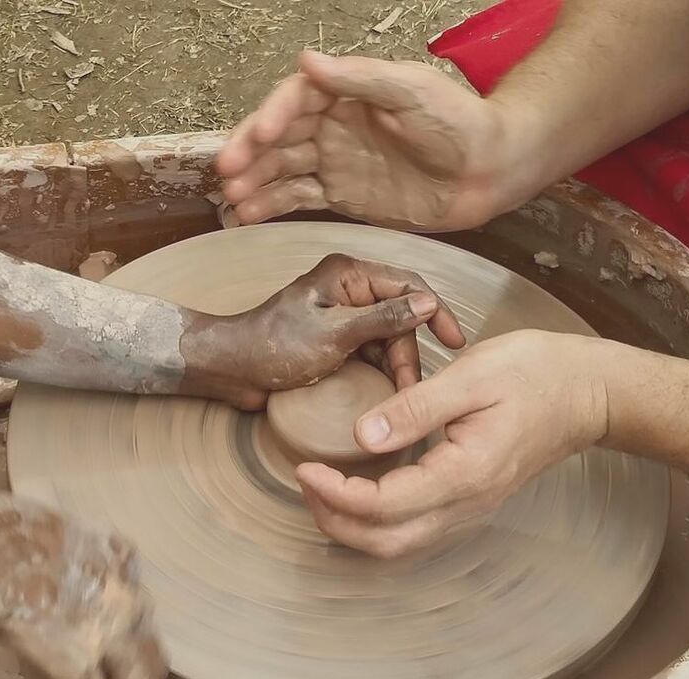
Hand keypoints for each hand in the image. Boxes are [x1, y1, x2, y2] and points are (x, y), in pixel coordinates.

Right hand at [0, 492, 167, 678]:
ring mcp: (108, 639)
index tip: (127, 645)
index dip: (136, 633)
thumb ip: (99, 551)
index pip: (145, 611)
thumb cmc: (25, 532)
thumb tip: (90, 563)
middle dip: (147, 678)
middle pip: (155, 655)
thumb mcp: (80, 528)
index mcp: (126, 571)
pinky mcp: (79, 668)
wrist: (1, 555)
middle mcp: (128, 606)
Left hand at [190, 253, 464, 408]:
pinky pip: (369, 351)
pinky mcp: (335, 339)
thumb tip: (427, 303)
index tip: (455, 341)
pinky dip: (379, 369)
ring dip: (396, 364)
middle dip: (409, 351)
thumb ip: (383, 318)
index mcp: (349, 275)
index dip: (435, 312)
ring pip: (387, 337)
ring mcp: (342, 315)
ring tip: (401, 395)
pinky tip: (386, 391)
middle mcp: (349, 289)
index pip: (409, 285)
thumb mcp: (335, 334)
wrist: (233, 369)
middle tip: (412, 387)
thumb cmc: (274, 346)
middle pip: (399, 316)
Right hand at [217, 51, 519, 230]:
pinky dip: (274, 206)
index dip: (273, 116)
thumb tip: (306, 61)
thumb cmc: (457, 123)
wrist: (485, 172)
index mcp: (346, 94)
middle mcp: (333, 126)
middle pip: (280, 137)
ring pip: (283, 171)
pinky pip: (300, 199)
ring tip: (231, 199)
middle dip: (251, 154)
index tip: (261, 136)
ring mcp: (335, 162)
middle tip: (227, 171)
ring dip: (255, 183)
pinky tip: (249, 214)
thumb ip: (357, 79)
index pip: (296, 100)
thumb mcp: (409, 90)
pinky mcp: (341, 196)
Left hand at [296, 331, 609, 557]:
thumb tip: (360, 436)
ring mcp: (470, 508)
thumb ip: (414, 408)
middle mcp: (466, 504)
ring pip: (399, 544)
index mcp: (464, 473)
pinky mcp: (469, 500)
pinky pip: (415, 529)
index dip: (335, 493)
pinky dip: (377, 522)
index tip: (306, 468)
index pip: (382, 505)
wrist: (585, 392)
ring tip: (323, 490)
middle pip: (385, 542)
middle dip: (335, 521)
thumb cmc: (534, 375)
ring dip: (353, 527)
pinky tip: (360, 491)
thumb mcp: (471, 377)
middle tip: (305, 483)